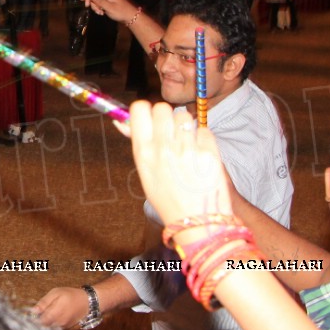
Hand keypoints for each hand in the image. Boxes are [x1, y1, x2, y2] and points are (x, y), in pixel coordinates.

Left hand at [32, 286, 89, 328]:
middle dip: (40, 321)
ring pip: (50, 328)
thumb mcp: (56, 293)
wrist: (88, 302)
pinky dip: (53, 323)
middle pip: (44, 327)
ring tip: (48, 313)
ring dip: (46, 322)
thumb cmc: (71, 295)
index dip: (34, 320)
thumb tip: (33, 311)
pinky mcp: (67, 329)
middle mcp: (59, 323)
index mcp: (55, 314)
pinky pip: (57, 328)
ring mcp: (64, 327)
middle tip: (39, 313)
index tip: (31, 315)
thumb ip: (44, 302)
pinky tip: (55, 316)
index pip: (39, 323)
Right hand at [84, 0, 125, 18]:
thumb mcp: (109, 7)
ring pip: (97, 1)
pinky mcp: (109, 3)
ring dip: (96, 7)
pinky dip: (99, 8)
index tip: (82, 0)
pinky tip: (102, 13)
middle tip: (94, 10)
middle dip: (92, 3)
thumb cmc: (121, 12)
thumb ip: (99, 1)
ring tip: (100, 13)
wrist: (131, 17)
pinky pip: (101, 4)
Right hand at [125, 100, 230, 224]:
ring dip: (185, 126)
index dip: (146, 110)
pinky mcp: (209, 152)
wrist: (198, 221)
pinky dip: (203, 139)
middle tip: (171, 132)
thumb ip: (139, 144)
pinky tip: (200, 154)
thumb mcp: (146, 173)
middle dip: (167, 116)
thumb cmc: (169, 198)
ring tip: (187, 145)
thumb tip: (121, 121)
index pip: (140, 109)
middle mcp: (163, 148)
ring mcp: (186, 149)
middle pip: (163, 108)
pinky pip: (203, 130)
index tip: (151, 118)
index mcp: (143, 152)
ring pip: (184, 116)